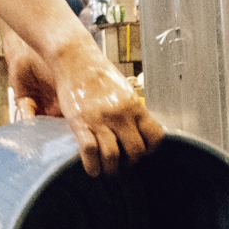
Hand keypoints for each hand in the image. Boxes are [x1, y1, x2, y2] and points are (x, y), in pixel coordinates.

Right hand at [31, 34, 164, 177]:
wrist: (74, 58)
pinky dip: (93, 166)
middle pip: (135, 151)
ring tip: (107, 170)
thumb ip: (132, 111)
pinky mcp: (80, 123)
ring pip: (113, 156)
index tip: (142, 154)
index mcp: (134, 106)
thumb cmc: (98, 74)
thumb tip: (139, 131)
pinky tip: (92, 169)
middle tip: (123, 166)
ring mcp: (100, 119)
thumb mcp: (123, 91)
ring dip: (111, 169)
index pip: (155, 137)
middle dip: (130, 164)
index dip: (151, 151)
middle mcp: (120, 114)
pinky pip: (90, 152)